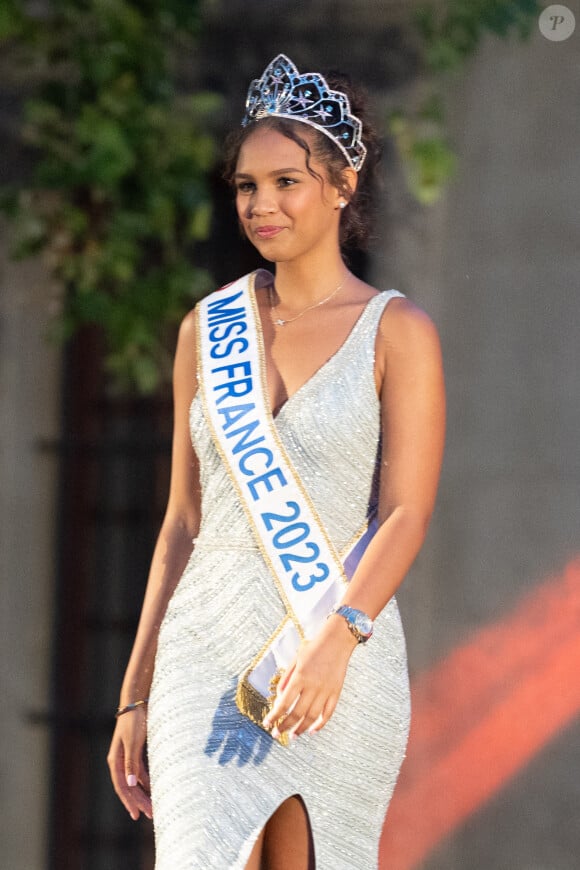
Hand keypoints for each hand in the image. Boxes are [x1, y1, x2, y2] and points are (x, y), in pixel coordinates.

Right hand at [107, 707, 151, 820]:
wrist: (137, 702)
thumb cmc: (134, 721)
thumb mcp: (133, 742)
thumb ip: (131, 763)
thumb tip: (130, 785)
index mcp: (115, 760)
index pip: (122, 786)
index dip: (129, 801)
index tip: (137, 815)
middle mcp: (120, 761)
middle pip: (129, 787)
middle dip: (139, 801)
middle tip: (150, 815)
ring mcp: (128, 757)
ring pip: (135, 781)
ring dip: (144, 793)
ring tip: (153, 807)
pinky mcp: (136, 752)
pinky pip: (141, 772)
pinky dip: (147, 782)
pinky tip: (154, 790)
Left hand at [263, 615, 357, 739]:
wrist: (337, 640)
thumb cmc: (314, 648)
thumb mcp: (295, 659)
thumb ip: (286, 679)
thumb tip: (280, 698)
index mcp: (300, 677)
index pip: (284, 703)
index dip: (274, 716)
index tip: (267, 724)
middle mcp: (313, 686)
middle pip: (297, 714)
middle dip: (284, 726)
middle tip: (276, 734)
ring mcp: (326, 691)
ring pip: (312, 717)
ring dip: (301, 729)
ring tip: (293, 736)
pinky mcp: (336, 692)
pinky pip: (328, 713)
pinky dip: (320, 724)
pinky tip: (312, 730)